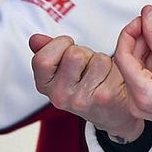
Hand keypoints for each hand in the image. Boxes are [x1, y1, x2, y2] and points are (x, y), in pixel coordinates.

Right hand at [27, 17, 151, 140]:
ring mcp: (82, 100)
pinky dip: (115, 65)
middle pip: (73, 54)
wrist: (115, 111)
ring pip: (95, 58)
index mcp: (46, 86)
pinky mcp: (104, 97)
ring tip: (100, 73)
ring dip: (100, 60)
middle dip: (84, 52)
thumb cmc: (89, 85)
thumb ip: (48, 51)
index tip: (67, 49)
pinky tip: (111, 79)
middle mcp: (60, 97)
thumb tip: (36, 39)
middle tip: (87, 66)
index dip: (58, 46)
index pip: (42, 59)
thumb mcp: (64, 68)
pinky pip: (110, 65)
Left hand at [114, 5, 151, 151]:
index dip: (132, 31)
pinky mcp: (151, 102)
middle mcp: (136, 101)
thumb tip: (147, 17)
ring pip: (141, 66)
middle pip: (132, 59)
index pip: (122, 54)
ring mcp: (143, 103)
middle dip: (147, 37)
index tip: (143, 18)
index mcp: (140, 92)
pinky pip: (148, 76)